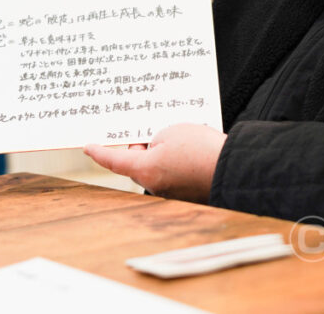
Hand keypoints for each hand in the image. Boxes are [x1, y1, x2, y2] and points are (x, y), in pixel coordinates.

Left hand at [84, 124, 227, 203]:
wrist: (235, 168)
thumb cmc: (202, 149)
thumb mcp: (172, 131)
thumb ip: (156, 138)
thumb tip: (158, 147)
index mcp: (146, 170)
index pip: (115, 161)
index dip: (100, 153)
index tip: (89, 148)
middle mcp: (156, 186)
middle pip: (137, 165)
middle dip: (139, 149)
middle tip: (145, 132)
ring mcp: (173, 192)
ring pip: (157, 169)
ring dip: (161, 154)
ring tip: (177, 137)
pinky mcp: (188, 193)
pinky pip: (175, 175)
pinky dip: (177, 162)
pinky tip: (190, 150)